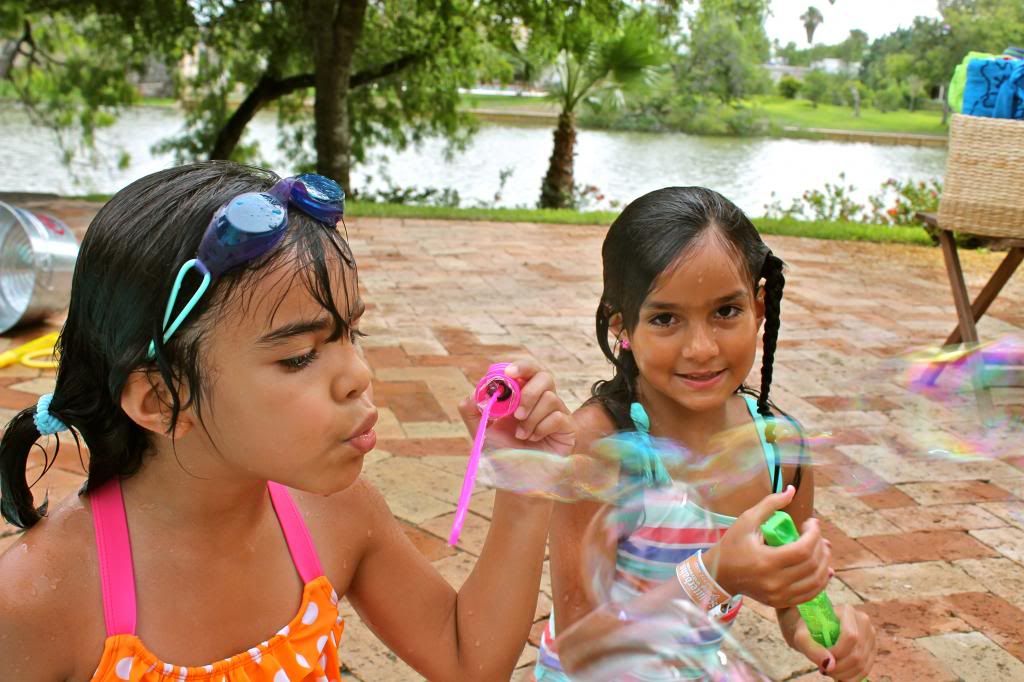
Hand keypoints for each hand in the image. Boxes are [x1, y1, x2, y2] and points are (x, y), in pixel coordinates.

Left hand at [459, 359, 574, 455]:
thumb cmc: (502, 455)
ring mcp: (557, 413)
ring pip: (550, 398)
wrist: (517, 480)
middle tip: (516, 413)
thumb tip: (470, 395)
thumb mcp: (482, 433)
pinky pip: (558, 417)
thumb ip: (473, 413)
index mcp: (522, 395)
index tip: (508, 373)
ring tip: (521, 436)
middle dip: (529, 392)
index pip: (527, 369)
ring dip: (531, 418)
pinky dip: (541, 429)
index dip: (520, 366)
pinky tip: (534, 440)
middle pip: (544, 375)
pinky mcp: (568, 428)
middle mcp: (542, 400)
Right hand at [702, 486, 832, 608]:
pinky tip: (824, 569)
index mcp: (766, 561)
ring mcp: (780, 595)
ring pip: (816, 581)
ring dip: (824, 562)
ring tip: (822, 548)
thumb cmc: (732, 545)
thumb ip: (770, 504)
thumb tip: (792, 490)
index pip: (803, 549)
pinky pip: (810, 594)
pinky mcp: (781, 602)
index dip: (814, 534)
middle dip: (821, 545)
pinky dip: (821, 581)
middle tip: (816, 533)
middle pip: (812, 564)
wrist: (720, 575)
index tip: (811, 522)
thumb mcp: (747, 520)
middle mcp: (775, 582)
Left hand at [781, 603, 875, 679]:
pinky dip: (852, 678)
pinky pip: (866, 669)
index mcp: (847, 611)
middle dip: (839, 668)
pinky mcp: (871, 649)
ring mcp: (870, 635)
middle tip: (824, 671)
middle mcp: (863, 621)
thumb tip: (829, 665)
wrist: (813, 628)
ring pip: (863, 664)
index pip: (850, 637)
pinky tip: (839, 677)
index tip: (822, 661)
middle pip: (857, 653)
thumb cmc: (806, 630)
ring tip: (829, 672)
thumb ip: (811, 648)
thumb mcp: (801, 636)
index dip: (837, 653)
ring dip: (845, 675)